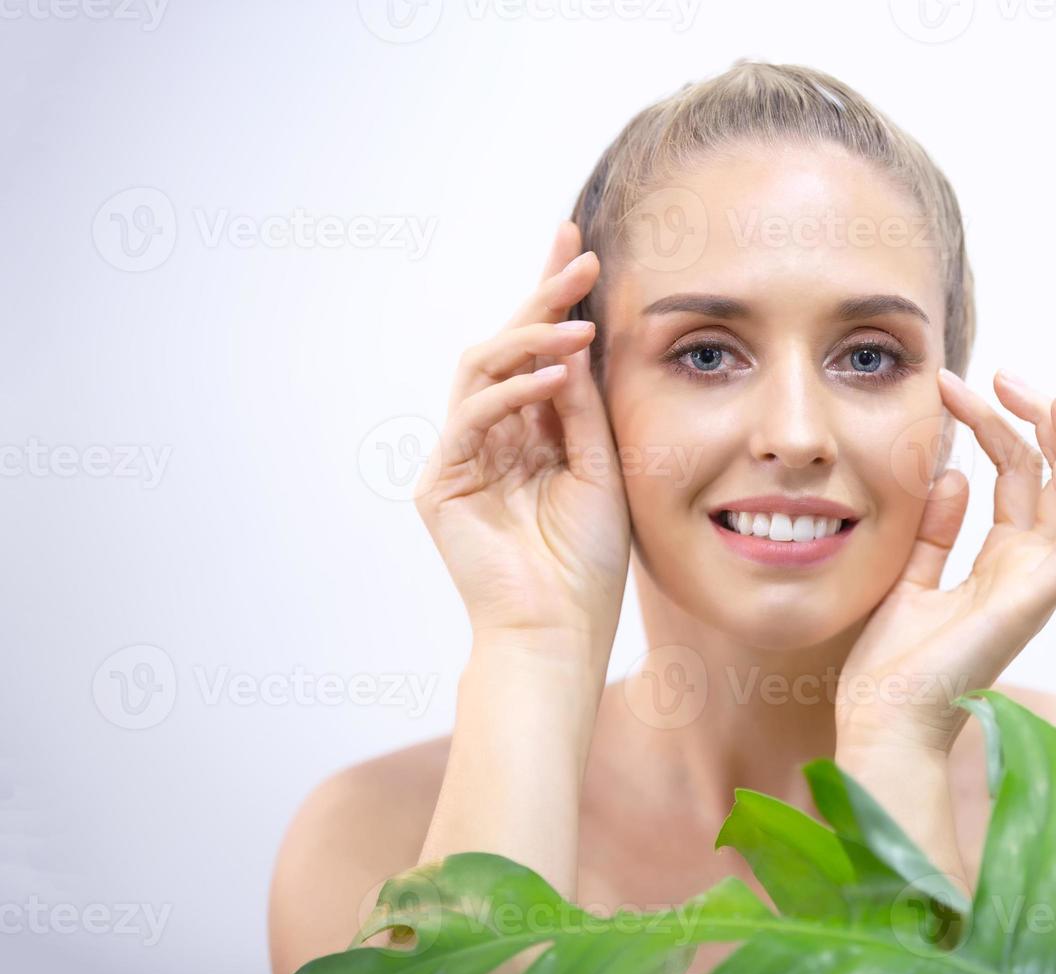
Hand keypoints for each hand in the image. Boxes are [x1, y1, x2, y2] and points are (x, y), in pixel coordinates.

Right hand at [413, 221, 629, 665]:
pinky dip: (512, 389)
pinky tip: (555, 373)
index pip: (539, 352)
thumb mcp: (600, 467)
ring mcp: (461, 456)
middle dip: (542, 297)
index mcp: (529, 432)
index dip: (554, 298)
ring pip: (481, 368)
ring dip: (530, 336)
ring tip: (578, 319)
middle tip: (579, 256)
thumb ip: (581, 407)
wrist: (559, 631)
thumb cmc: (586, 562)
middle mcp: (491, 436)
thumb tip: (576, 338)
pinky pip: (472, 416)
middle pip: (506, 347)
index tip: (580, 247)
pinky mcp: (441, 483)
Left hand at [834, 368, 1055, 754]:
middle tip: (1004, 372)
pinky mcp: (1034, 602)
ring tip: (1050, 396)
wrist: (882, 724)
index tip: (956, 384)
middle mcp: (1031, 570)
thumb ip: (934, 531)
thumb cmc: (892, 670)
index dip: (997, 423)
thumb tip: (950, 474)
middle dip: (1041, 417)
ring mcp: (1039, 586)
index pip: (1020, 475)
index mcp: (1004, 564)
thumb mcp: (908, 579)